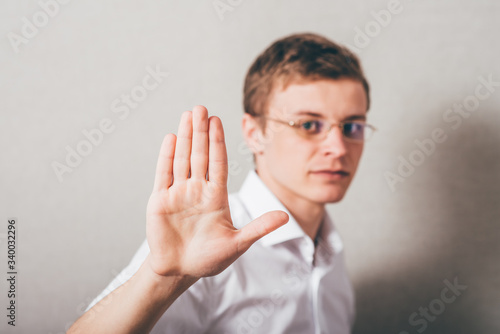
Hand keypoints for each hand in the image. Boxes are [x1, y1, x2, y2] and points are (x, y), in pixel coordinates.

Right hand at [146, 106, 287, 277]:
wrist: (179, 271)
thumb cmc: (209, 259)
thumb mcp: (237, 244)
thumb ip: (259, 228)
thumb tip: (286, 216)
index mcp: (216, 197)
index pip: (218, 163)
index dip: (218, 142)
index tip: (218, 121)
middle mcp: (197, 190)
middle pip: (199, 155)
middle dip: (201, 132)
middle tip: (201, 108)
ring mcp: (178, 193)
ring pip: (182, 159)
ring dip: (185, 138)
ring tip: (188, 116)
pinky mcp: (160, 201)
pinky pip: (164, 174)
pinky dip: (166, 156)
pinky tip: (171, 138)